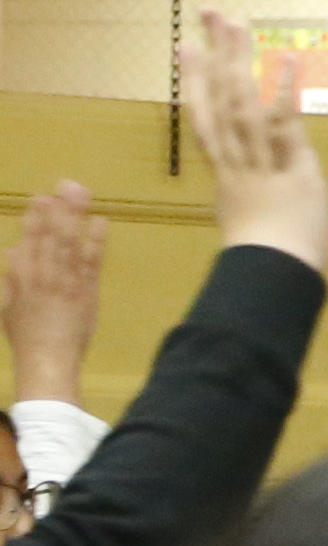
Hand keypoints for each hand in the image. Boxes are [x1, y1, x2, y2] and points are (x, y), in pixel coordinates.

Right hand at [6, 180, 98, 407]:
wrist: (47, 361)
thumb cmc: (26, 337)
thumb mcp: (8, 304)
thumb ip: (11, 276)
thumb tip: (13, 249)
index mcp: (20, 276)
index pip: (28, 240)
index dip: (36, 217)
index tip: (41, 197)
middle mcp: (42, 274)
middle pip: (50, 235)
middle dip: (58, 208)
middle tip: (66, 184)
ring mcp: (65, 282)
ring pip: (69, 242)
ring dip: (75, 216)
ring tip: (80, 194)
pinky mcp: (86, 292)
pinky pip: (91, 262)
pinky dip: (95, 241)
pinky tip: (100, 222)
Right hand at [184, 9, 327, 277]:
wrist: (273, 278)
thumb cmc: (266, 261)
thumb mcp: (250, 220)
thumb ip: (251, 197)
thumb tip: (249, 194)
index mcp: (226, 172)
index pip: (205, 117)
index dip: (194, 80)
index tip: (185, 47)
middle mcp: (237, 160)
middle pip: (220, 98)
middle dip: (216, 52)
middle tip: (209, 11)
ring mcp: (260, 162)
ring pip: (243, 103)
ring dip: (241, 59)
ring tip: (236, 21)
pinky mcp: (290, 168)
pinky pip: (285, 125)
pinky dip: (284, 92)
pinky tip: (285, 59)